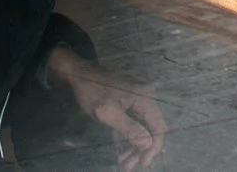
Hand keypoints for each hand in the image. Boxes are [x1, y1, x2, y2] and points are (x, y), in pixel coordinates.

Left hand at [49, 49, 166, 171]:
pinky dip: (127, 138)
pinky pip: (132, 124)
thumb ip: (130, 128)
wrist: (78, 75)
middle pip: (150, 129)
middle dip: (140, 150)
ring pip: (141, 129)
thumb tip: (148, 144)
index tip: (144, 163)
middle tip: (129, 166)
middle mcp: (144, 99)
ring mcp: (136, 101)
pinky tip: (120, 152)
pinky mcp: (128, 104)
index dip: (154, 147)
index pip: (158, 126)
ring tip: (123, 163)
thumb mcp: (109, 113)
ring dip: (133, 147)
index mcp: (144, 98)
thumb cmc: (92, 92)